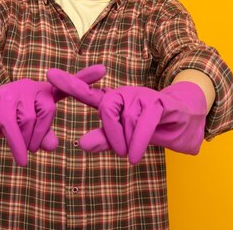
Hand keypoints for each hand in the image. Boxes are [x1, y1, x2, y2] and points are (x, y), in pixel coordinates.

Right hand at [0, 64, 105, 165]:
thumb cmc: (6, 118)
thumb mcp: (27, 129)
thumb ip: (43, 135)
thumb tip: (54, 144)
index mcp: (44, 92)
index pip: (68, 86)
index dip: (85, 78)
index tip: (104, 70)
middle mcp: (32, 86)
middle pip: (48, 112)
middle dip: (40, 134)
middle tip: (30, 145)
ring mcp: (15, 90)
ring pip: (29, 120)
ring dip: (25, 140)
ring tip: (18, 146)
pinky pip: (12, 125)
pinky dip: (17, 145)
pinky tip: (21, 161)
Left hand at [46, 68, 207, 163]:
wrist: (183, 124)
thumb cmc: (149, 130)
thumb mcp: (124, 140)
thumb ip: (104, 140)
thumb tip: (81, 144)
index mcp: (112, 102)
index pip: (87, 93)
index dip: (68, 84)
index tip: (49, 74)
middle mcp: (124, 94)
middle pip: (107, 108)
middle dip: (111, 134)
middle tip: (120, 152)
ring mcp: (142, 95)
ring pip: (126, 117)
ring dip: (129, 141)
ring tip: (133, 154)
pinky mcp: (159, 101)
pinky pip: (143, 121)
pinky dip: (138, 141)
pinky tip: (135, 156)